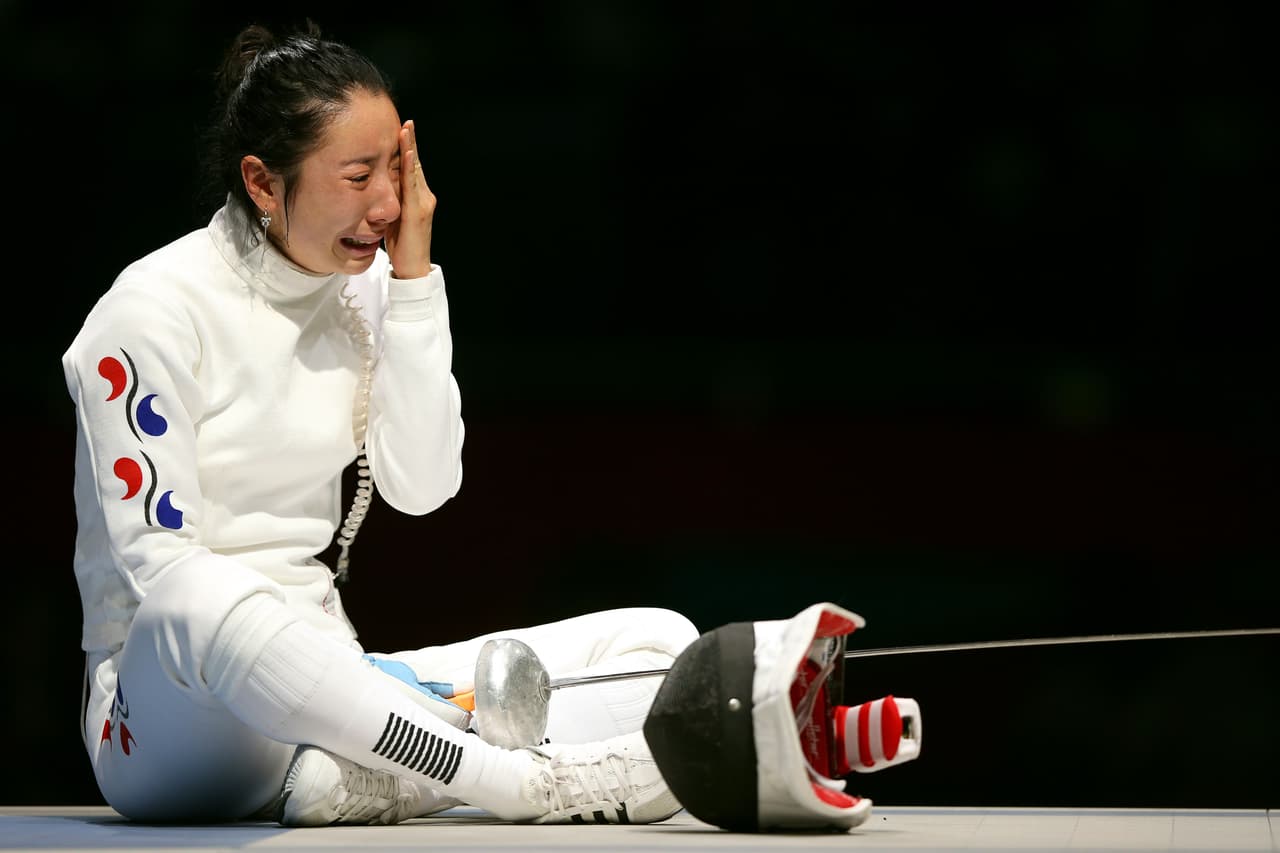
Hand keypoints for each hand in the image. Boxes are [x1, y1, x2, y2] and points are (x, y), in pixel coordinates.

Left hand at [384, 119, 434, 278]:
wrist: (412, 268)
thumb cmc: (401, 245)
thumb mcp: (392, 217)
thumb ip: (390, 201)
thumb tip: (377, 187)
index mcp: (417, 197)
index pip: (410, 168)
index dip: (407, 148)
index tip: (401, 130)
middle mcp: (424, 197)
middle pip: (415, 164)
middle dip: (410, 142)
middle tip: (406, 122)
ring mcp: (424, 203)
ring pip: (416, 170)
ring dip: (411, 149)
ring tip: (406, 129)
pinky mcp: (418, 211)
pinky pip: (413, 186)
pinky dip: (410, 168)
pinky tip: (406, 154)